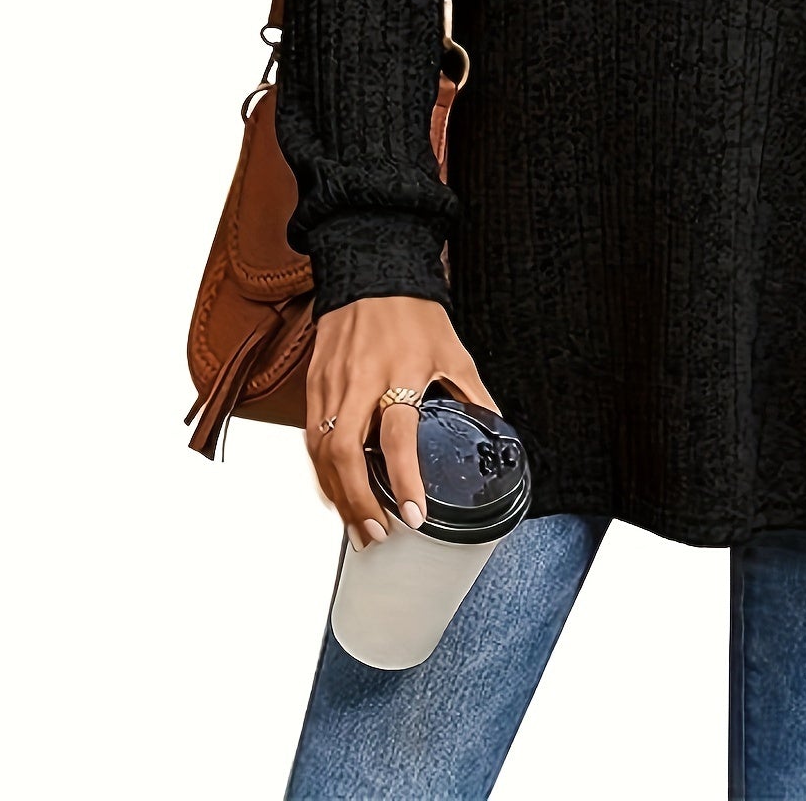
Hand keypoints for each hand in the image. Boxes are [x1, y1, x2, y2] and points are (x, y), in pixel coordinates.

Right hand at [305, 295, 499, 551]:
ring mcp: (332, 383)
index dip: (404, 481)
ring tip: (356, 525)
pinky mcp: (314, 383)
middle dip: (359, 501)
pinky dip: (320, 470)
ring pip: (322, 450)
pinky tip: (334, 491)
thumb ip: (473, 396)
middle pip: (347, 452)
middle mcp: (361, 381)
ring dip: (336, 494)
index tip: (413, 517)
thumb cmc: (414, 312)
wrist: (372, 271)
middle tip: (376, 534)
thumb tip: (495, 431)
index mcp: (401, 373)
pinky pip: (310, 435)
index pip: (397, 437)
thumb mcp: (455, 352)